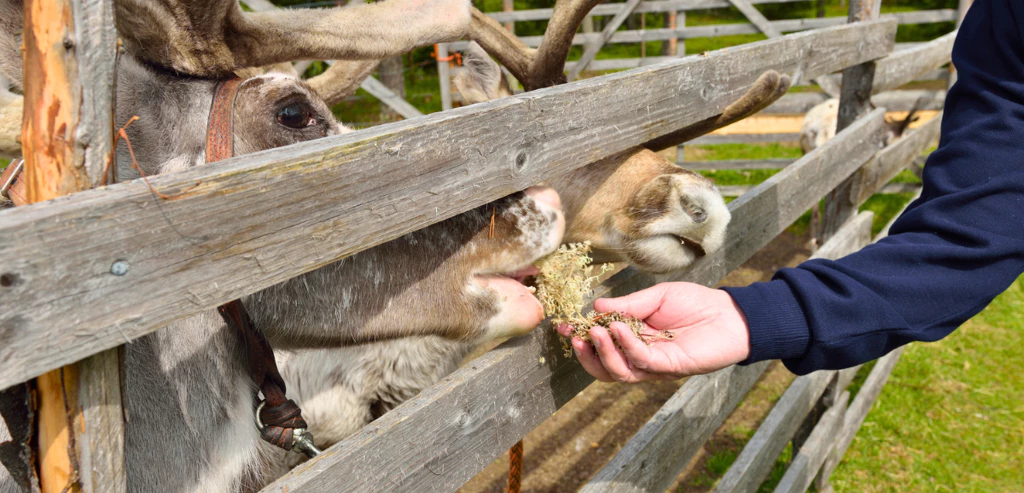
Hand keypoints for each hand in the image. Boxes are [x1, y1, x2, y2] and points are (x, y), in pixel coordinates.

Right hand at [556, 282, 751, 382]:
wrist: (731, 315)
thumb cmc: (696, 303)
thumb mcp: (656, 297)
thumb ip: (628, 304)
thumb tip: (596, 307)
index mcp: (634, 340)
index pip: (601, 346)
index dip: (581, 338)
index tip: (562, 326)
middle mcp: (641, 357)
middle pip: (605, 368)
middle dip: (586, 354)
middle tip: (574, 336)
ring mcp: (655, 366)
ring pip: (619, 372)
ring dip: (603, 352)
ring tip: (594, 331)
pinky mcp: (670, 367)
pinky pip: (642, 361)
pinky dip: (627, 345)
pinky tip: (618, 327)